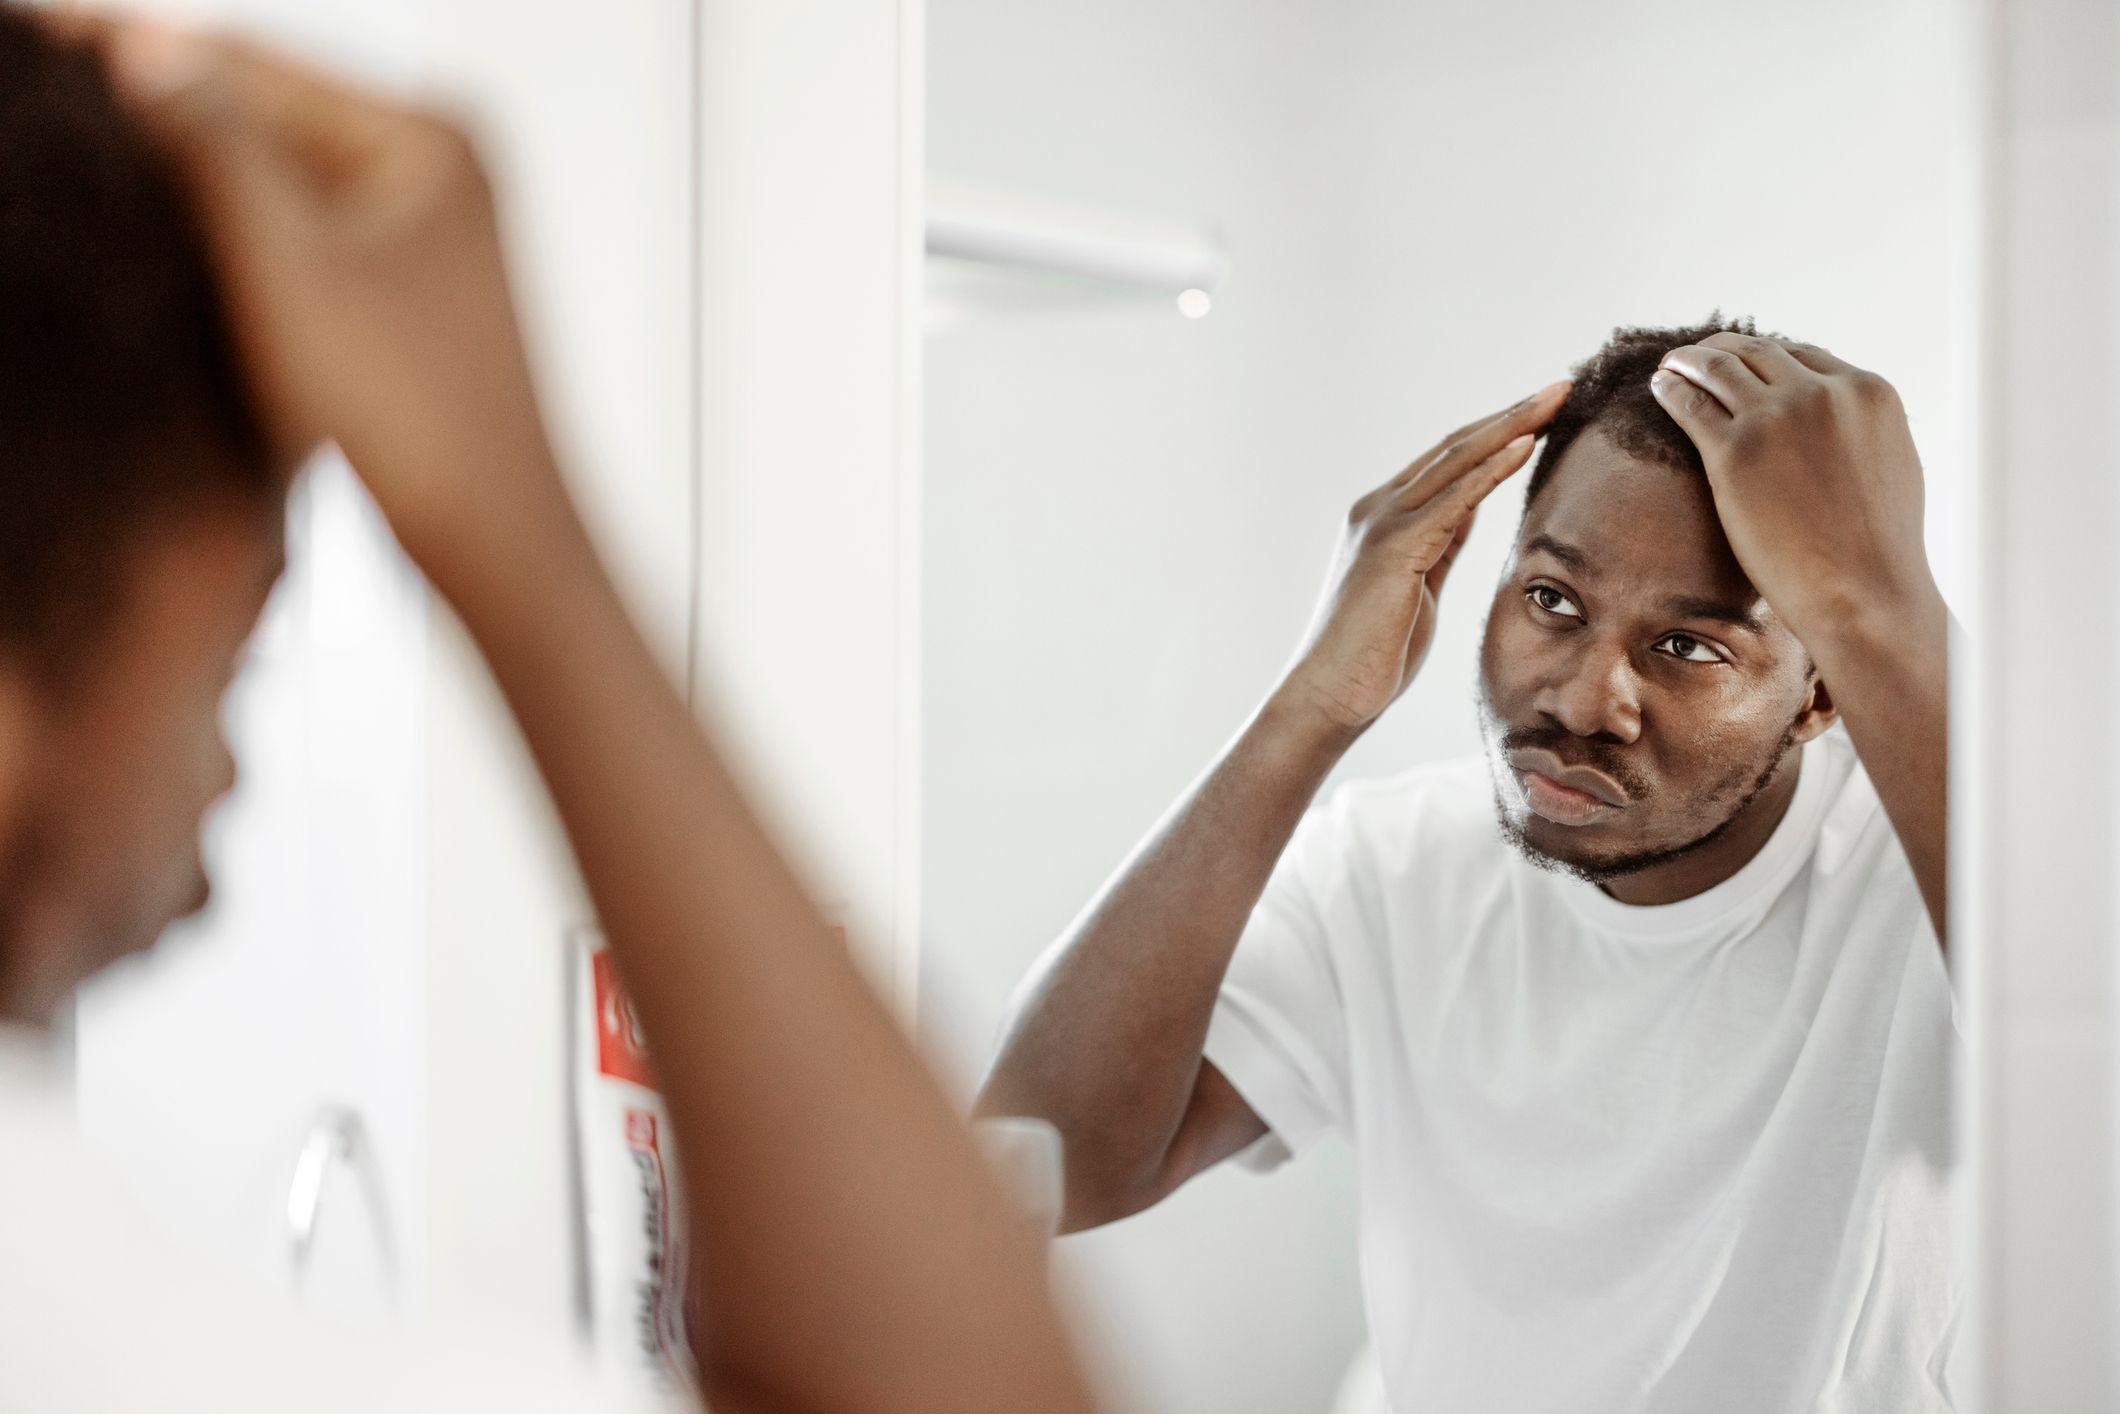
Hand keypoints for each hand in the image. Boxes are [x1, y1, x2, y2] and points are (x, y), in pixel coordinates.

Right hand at [86, 19, 557, 563]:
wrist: (493, 537)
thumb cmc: (408, 412)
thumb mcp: (287, 267)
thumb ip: (214, 150)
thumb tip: (143, 49)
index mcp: (430, 135)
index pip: (251, 62)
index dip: (135, 56)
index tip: (43, 43)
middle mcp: (443, 165)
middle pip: (265, 114)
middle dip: (163, 117)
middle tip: (51, 113)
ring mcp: (432, 227)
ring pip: (277, 178)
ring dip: (192, 178)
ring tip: (90, 178)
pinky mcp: (412, 288)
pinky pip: (301, 235)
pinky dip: (236, 236)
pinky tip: (167, 248)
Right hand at [1276, 383, 1569, 736]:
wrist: (1330, 696)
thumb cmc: (1374, 657)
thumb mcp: (1419, 587)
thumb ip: (1439, 545)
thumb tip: (1468, 512)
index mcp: (1384, 519)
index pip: (1449, 462)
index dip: (1497, 433)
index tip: (1544, 413)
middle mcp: (1378, 509)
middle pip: (1455, 447)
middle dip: (1511, 414)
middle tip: (1561, 386)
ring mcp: (1382, 523)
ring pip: (1456, 459)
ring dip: (1511, 425)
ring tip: (1555, 398)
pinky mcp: (1393, 547)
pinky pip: (1453, 498)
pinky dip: (1491, 468)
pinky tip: (1525, 444)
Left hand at [1649, 332, 1938, 646]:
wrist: (1863, 591)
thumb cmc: (1880, 547)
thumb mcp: (1893, 464)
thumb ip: (1861, 431)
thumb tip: (1842, 423)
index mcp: (1868, 392)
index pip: (1804, 355)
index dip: (1767, 358)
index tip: (1745, 363)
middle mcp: (1823, 392)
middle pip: (1759, 352)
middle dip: (1724, 349)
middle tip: (1697, 355)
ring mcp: (1777, 417)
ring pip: (1720, 368)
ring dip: (1690, 361)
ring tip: (1671, 364)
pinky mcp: (1734, 450)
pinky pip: (1691, 404)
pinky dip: (1672, 389)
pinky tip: (1660, 388)